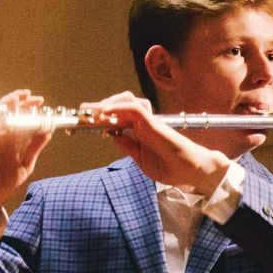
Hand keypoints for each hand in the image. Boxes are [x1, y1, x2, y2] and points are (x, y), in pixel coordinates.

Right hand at [0, 90, 53, 227]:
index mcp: (11, 140)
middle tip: (27, 95)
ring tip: (14, 101)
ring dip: (3, 109)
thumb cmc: (4, 183)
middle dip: (16, 102)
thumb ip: (34, 148)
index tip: (39, 100)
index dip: (28, 107)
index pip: (19, 118)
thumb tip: (47, 132)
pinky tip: (1, 122)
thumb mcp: (25, 165)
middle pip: (6, 114)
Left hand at [82, 92, 229, 193]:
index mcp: (140, 132)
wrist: (190, 171)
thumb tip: (112, 135)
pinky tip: (104, 111)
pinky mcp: (153, 122)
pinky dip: (118, 107)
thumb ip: (127, 146)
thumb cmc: (171, 167)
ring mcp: (149, 121)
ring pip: (126, 100)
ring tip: (91, 110)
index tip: (85, 121)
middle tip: (82, 112)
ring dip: (107, 103)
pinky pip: (134, 108)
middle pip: (119, 105)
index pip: (118, 118)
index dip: (101, 117)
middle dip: (99, 106)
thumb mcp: (140, 159)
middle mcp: (144, 123)